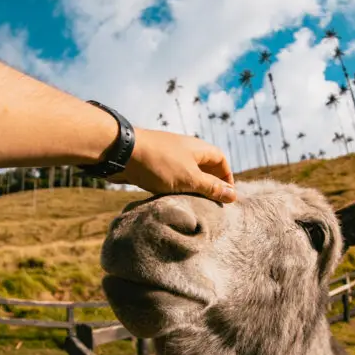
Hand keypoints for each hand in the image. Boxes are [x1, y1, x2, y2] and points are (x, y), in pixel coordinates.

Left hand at [113, 128, 236, 202]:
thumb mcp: (190, 179)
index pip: (221, 160)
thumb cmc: (159, 163)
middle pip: (205, 167)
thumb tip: (233, 195)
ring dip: (191, 189)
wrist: (122, 152)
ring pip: (187, 174)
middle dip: (209, 185)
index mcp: (198, 148)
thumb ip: (211, 187)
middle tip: (211, 205)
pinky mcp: (154, 165)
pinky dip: (175, 189)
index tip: (227, 196)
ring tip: (193, 205)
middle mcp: (185, 150)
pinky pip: (171, 178)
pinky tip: (172, 200)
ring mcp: (169, 156)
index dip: (226, 177)